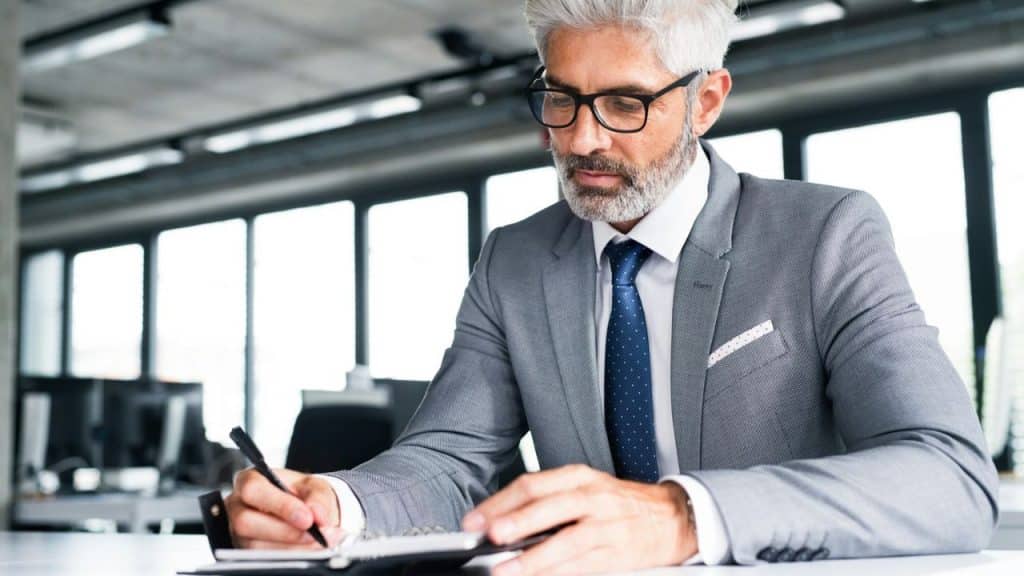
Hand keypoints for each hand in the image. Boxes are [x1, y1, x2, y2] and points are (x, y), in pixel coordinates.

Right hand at [225, 468, 344, 548]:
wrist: (304, 512)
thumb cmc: (301, 494)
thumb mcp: (315, 486)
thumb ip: (318, 497)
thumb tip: (316, 515)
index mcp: (250, 480)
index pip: (253, 490)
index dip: (280, 505)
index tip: (307, 518)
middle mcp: (237, 506)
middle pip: (246, 521)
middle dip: (284, 531)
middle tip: (314, 534)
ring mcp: (238, 532)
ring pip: (253, 545)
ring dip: (290, 547)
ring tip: (317, 542)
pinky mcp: (244, 552)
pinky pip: (261, 559)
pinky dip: (289, 556)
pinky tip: (306, 550)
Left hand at [462, 464, 696, 574]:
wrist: (673, 516)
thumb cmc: (620, 504)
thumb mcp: (586, 488)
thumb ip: (547, 501)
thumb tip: (500, 520)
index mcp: (579, 477)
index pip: (533, 484)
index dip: (500, 502)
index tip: (475, 520)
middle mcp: (592, 497)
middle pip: (549, 506)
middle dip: (516, 521)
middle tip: (490, 534)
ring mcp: (607, 525)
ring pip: (566, 540)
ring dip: (533, 558)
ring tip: (506, 569)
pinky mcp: (618, 553)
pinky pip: (584, 566)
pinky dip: (558, 574)